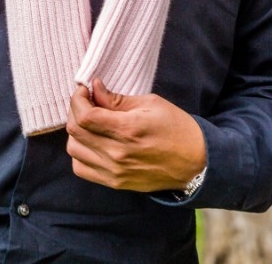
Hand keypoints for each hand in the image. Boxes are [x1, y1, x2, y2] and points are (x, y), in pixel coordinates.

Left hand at [65, 79, 206, 192]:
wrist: (196, 163)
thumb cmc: (176, 128)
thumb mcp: (150, 104)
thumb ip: (117, 99)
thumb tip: (93, 87)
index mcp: (128, 130)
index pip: (84, 116)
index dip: (78, 99)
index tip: (85, 90)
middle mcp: (118, 153)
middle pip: (75, 131)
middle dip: (75, 110)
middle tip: (86, 102)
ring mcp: (115, 171)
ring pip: (74, 150)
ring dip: (76, 132)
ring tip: (90, 122)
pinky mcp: (116, 183)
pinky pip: (81, 169)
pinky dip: (80, 154)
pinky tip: (91, 142)